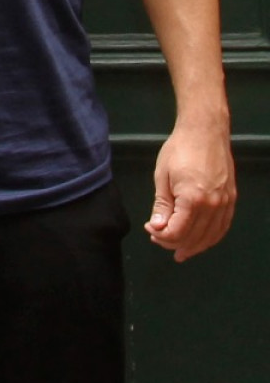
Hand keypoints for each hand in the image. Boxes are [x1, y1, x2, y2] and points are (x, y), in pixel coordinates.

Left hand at [145, 123, 234, 261]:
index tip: (150, 230)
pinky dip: (211, 237)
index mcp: (193, 199)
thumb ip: (161, 205)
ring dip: (195, 246)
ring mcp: (226, 203)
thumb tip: (157, 228)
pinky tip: (201, 241)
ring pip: (211, 236)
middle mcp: (213, 205)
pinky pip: (223, 227)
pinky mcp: (232, 199)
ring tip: (179, 251)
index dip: (161, 236)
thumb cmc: (179, 150)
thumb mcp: (162, 177)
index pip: (178, 232)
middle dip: (174, 242)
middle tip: (158, 239)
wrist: (205, 132)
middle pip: (194, 237)